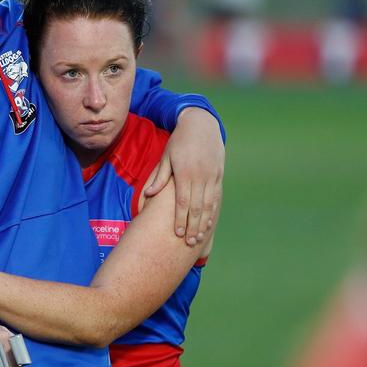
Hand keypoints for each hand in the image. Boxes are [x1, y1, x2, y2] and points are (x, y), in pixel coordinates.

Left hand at [145, 107, 223, 244]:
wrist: (201, 124)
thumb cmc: (179, 141)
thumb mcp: (166, 156)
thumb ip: (159, 177)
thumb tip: (148, 194)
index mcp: (185, 172)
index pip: (182, 201)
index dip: (180, 219)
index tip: (177, 233)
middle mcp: (200, 176)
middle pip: (197, 207)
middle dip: (193, 226)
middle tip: (189, 243)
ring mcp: (212, 176)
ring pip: (209, 204)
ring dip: (204, 223)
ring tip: (199, 238)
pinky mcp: (218, 174)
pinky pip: (216, 197)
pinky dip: (213, 211)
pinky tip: (210, 222)